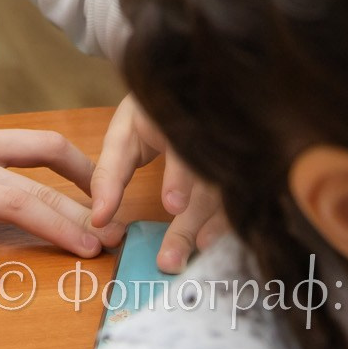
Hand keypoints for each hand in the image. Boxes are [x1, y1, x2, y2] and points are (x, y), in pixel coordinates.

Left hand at [90, 94, 228, 271]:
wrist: (187, 88)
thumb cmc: (150, 114)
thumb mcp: (124, 134)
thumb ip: (109, 174)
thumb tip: (99, 219)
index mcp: (181, 116)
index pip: (185, 147)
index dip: (181, 176)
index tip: (172, 205)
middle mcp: (215, 133)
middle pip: (208, 182)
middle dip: (190, 222)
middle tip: (169, 260)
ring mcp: (236, 152)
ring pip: (229, 196)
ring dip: (213, 229)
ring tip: (196, 255)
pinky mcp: (248, 172)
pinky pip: (243, 202)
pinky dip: (228, 225)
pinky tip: (214, 245)